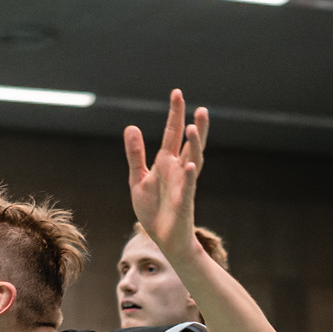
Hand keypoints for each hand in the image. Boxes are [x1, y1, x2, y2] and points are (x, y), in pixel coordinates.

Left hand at [124, 90, 206, 260]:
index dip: (175, 114)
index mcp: (166, 163)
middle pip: (190, 144)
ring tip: (193, 127)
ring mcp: (183, 186)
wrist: (163, 238)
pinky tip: (189, 165)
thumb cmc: (153, 210)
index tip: (178, 93)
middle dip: (196, 126)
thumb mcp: (138, 179)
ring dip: (195, 145)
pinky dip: (189, 177)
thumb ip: (135, 154)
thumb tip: (131, 126)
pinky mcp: (183, 203)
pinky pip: (188, 188)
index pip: (172, 133)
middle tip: (200, 108)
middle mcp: (178, 170)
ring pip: (193, 161)